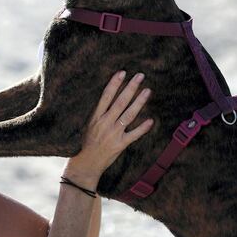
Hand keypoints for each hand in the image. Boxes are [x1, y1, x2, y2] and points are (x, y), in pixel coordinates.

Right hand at [64, 71, 154, 188]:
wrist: (86, 164)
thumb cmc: (86, 142)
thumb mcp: (89, 124)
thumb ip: (100, 112)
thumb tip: (111, 97)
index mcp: (95, 117)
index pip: (105, 96)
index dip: (114, 83)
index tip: (123, 72)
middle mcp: (104, 123)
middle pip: (120, 102)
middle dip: (130, 88)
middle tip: (140, 76)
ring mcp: (113, 134)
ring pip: (129, 115)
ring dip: (139, 102)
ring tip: (147, 91)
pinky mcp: (119, 145)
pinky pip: (133, 135)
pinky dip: (142, 128)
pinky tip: (150, 120)